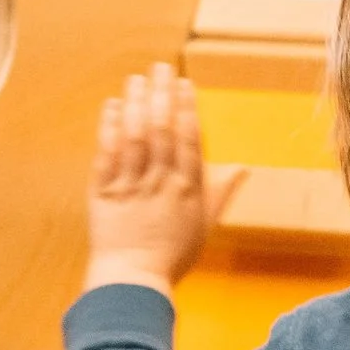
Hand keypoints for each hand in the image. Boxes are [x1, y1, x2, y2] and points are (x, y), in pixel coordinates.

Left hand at [84, 65, 244, 294]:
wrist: (133, 282)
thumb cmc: (172, 256)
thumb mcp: (204, 226)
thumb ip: (221, 193)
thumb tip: (244, 168)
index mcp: (187, 190)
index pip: (188, 140)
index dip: (186, 108)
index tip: (183, 84)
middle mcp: (160, 183)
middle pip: (162, 130)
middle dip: (161, 95)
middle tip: (159, 68)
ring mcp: (131, 186)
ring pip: (135, 137)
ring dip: (136, 104)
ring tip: (136, 79)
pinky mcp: (104, 193)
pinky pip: (107, 154)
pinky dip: (109, 129)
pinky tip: (112, 107)